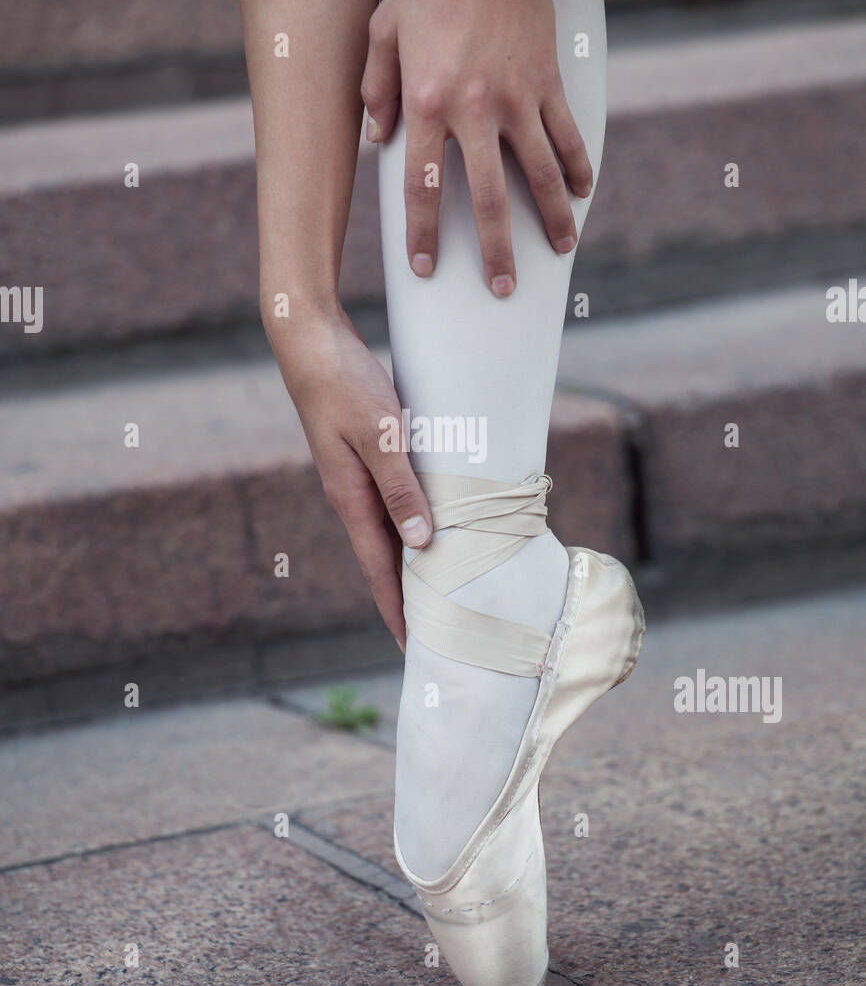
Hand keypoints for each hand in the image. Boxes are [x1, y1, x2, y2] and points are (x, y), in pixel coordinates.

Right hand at [267, 308, 432, 648]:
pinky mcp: (364, 453)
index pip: (379, 569)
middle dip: (407, 595)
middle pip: (385, 557)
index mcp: (350, 498)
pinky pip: (393, 499)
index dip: (398, 608)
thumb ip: (400, 489)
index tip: (415, 646)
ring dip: (413, 559)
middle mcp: (351, 494)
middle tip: (437, 628)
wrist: (308, 339)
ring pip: (391, 529)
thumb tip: (422, 543)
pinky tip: (434, 521)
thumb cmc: (342, 382)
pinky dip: (413, 519)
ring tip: (441, 586)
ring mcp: (355, 475)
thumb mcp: (378, 436)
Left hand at [361, 0, 593, 295]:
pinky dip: (578, 167)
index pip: (423, 185)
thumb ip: (375, 87)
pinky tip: (582, 195)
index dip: (424, 233)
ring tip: (560, 251)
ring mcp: (518, 99)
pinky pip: (567, 136)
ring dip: (552, 219)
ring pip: (540, 174)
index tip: (426, 268)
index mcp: (427, 101)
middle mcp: (475, 110)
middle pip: (489, 198)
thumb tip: (376, 141)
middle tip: (502, 288)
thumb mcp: (384, 27)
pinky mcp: (549, 83)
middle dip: (496, 251)